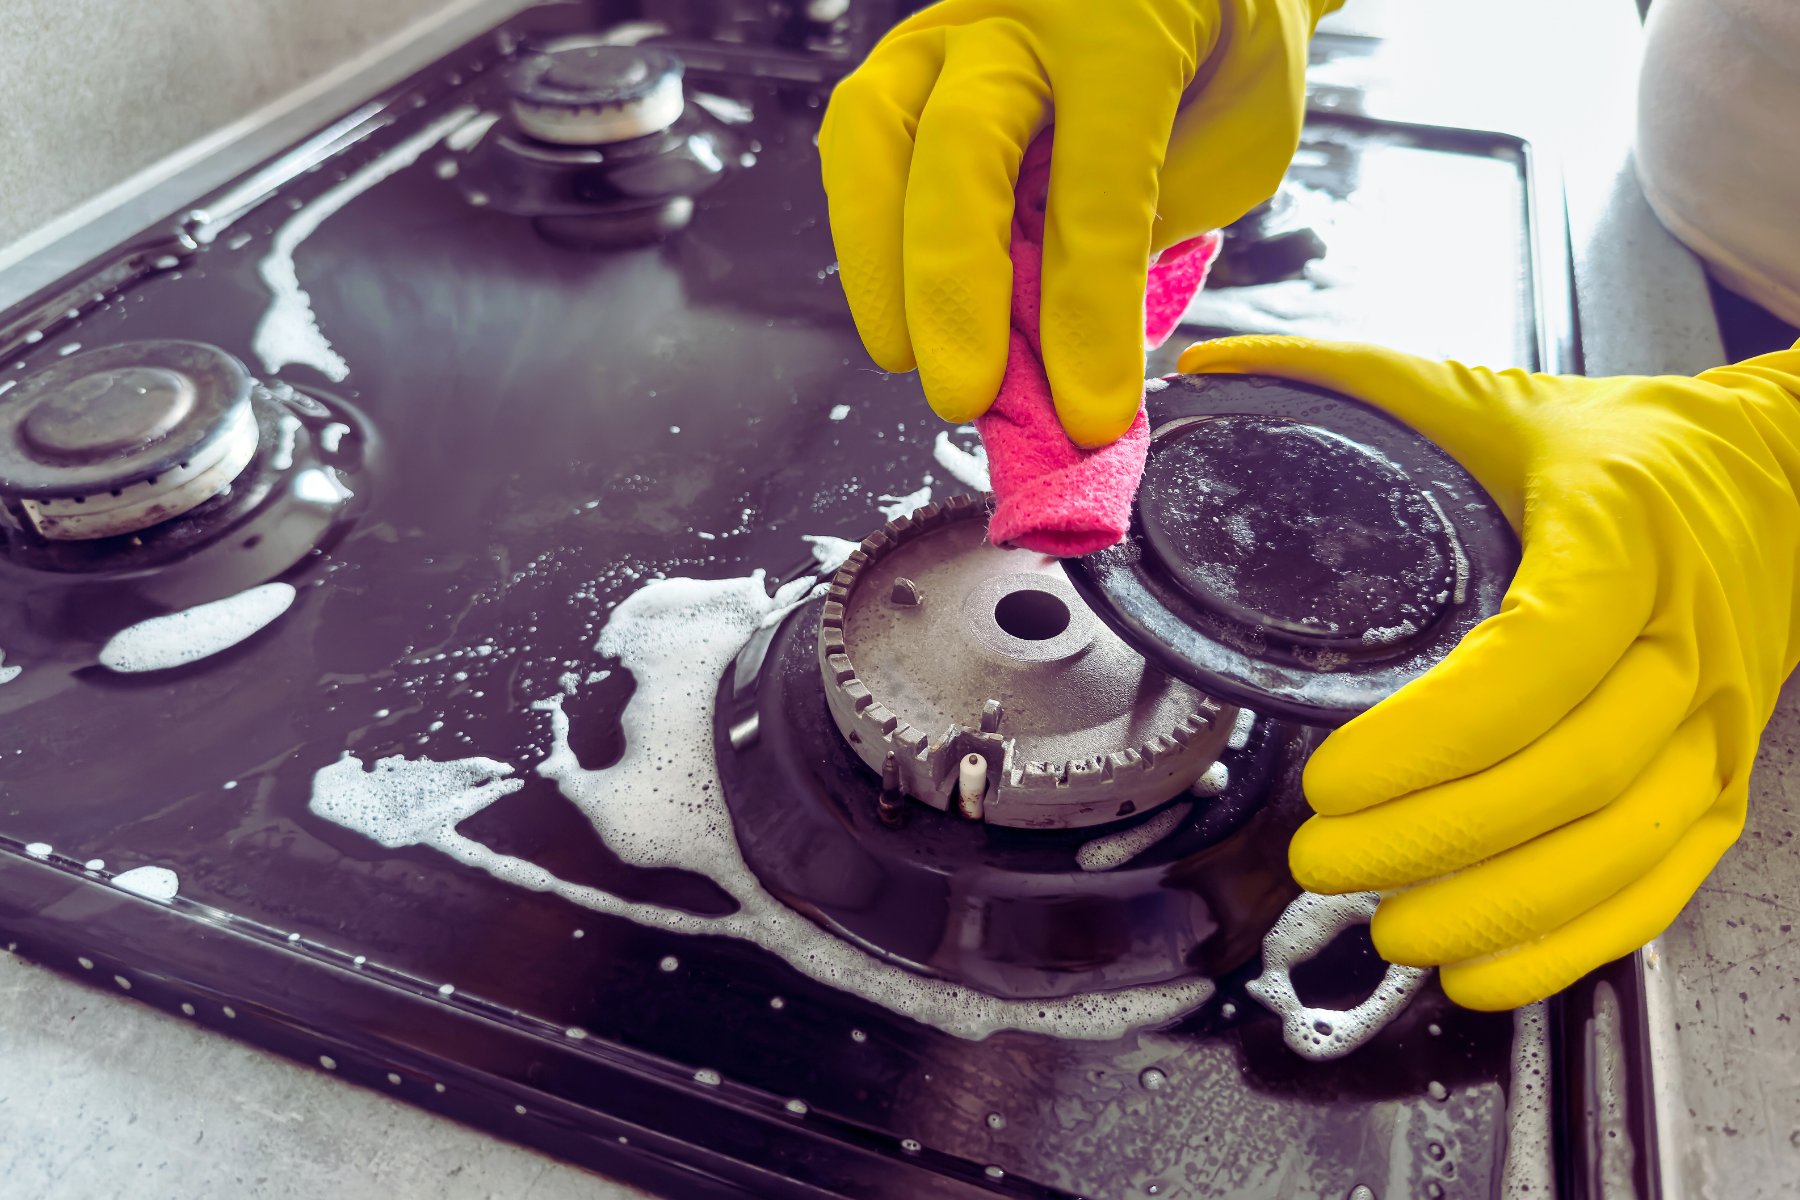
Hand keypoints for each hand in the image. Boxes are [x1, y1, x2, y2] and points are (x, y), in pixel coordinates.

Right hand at [820, 0, 1341, 447]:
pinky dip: (867, 235)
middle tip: (965, 393)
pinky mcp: (908, 61)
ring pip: (873, 133)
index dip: (1086, 309)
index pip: (1096, 184)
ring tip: (906, 356)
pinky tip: (895, 305)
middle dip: (955, 288)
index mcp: (1128, 26)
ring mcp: (951, 28)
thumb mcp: (1240, 139)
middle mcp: (1024, 12)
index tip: (1087, 412)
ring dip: (878, 262)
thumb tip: (1067, 342)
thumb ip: (1153, 224)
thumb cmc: (1224, 51)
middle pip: (962, 147)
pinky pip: (858, 144)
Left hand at [1178, 334, 1799, 1009]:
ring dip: (1498, 907)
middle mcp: (1679, 641)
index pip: (1535, 663)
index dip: (1432, 740)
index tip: (1328, 777)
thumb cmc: (1627, 448)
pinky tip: (1485, 970)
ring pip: (1619, 847)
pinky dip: (1574, 942)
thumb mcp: (1492, 398)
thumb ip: (1348, 379)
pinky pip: (1664, 885)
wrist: (1787, 478)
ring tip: (1389, 925)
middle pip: (1569, 774)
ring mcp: (1713, 723)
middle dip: (1434, 837)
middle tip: (1320, 858)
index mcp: (1618, 539)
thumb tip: (1204, 364)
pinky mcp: (1725, 779)